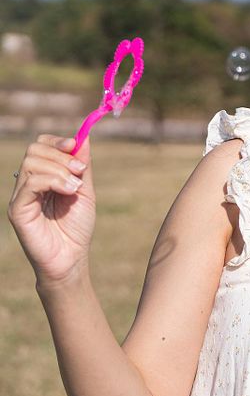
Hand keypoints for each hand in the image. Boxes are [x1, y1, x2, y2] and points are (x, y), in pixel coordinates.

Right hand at [7, 134, 95, 287]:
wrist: (71, 257)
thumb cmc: (77, 227)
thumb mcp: (85, 190)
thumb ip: (82, 166)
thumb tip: (84, 137)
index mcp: (43, 177)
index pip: (40, 145)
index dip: (58, 141)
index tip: (76, 145)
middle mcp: (28, 184)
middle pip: (34, 149)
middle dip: (61, 155)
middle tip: (79, 171)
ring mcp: (20, 196)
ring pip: (32, 163)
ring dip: (60, 170)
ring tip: (76, 187)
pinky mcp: (17, 210)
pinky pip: (29, 184)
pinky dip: (53, 181)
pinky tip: (69, 192)